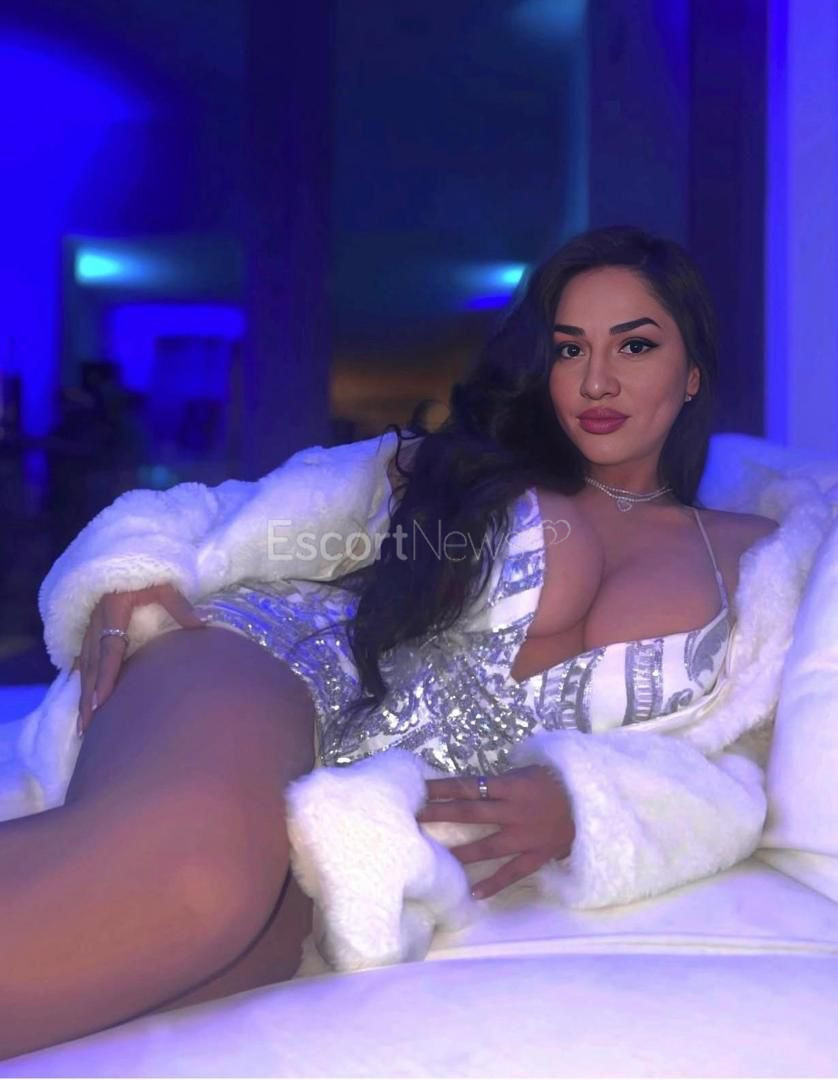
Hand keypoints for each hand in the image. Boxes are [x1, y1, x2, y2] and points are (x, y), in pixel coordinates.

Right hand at [71, 584, 207, 736]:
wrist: (124, 551)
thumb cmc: (148, 569)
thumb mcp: (165, 584)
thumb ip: (180, 606)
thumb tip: (203, 627)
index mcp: (113, 610)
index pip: (109, 650)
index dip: (105, 678)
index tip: (100, 703)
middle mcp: (96, 621)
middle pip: (90, 665)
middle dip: (88, 697)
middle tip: (87, 727)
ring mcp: (89, 624)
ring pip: (83, 664)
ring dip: (82, 692)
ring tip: (83, 720)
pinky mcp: (89, 625)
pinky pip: (81, 655)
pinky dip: (81, 676)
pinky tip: (81, 694)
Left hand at [416, 764, 574, 899]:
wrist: (592, 803)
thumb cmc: (556, 783)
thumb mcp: (529, 771)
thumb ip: (501, 780)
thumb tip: (470, 786)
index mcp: (511, 786)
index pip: (469, 785)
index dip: (443, 787)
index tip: (419, 789)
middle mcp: (514, 811)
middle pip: (471, 813)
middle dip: (441, 814)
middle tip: (414, 818)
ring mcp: (526, 836)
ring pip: (488, 846)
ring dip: (461, 852)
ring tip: (437, 860)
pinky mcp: (537, 856)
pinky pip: (513, 872)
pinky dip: (494, 883)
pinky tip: (473, 893)